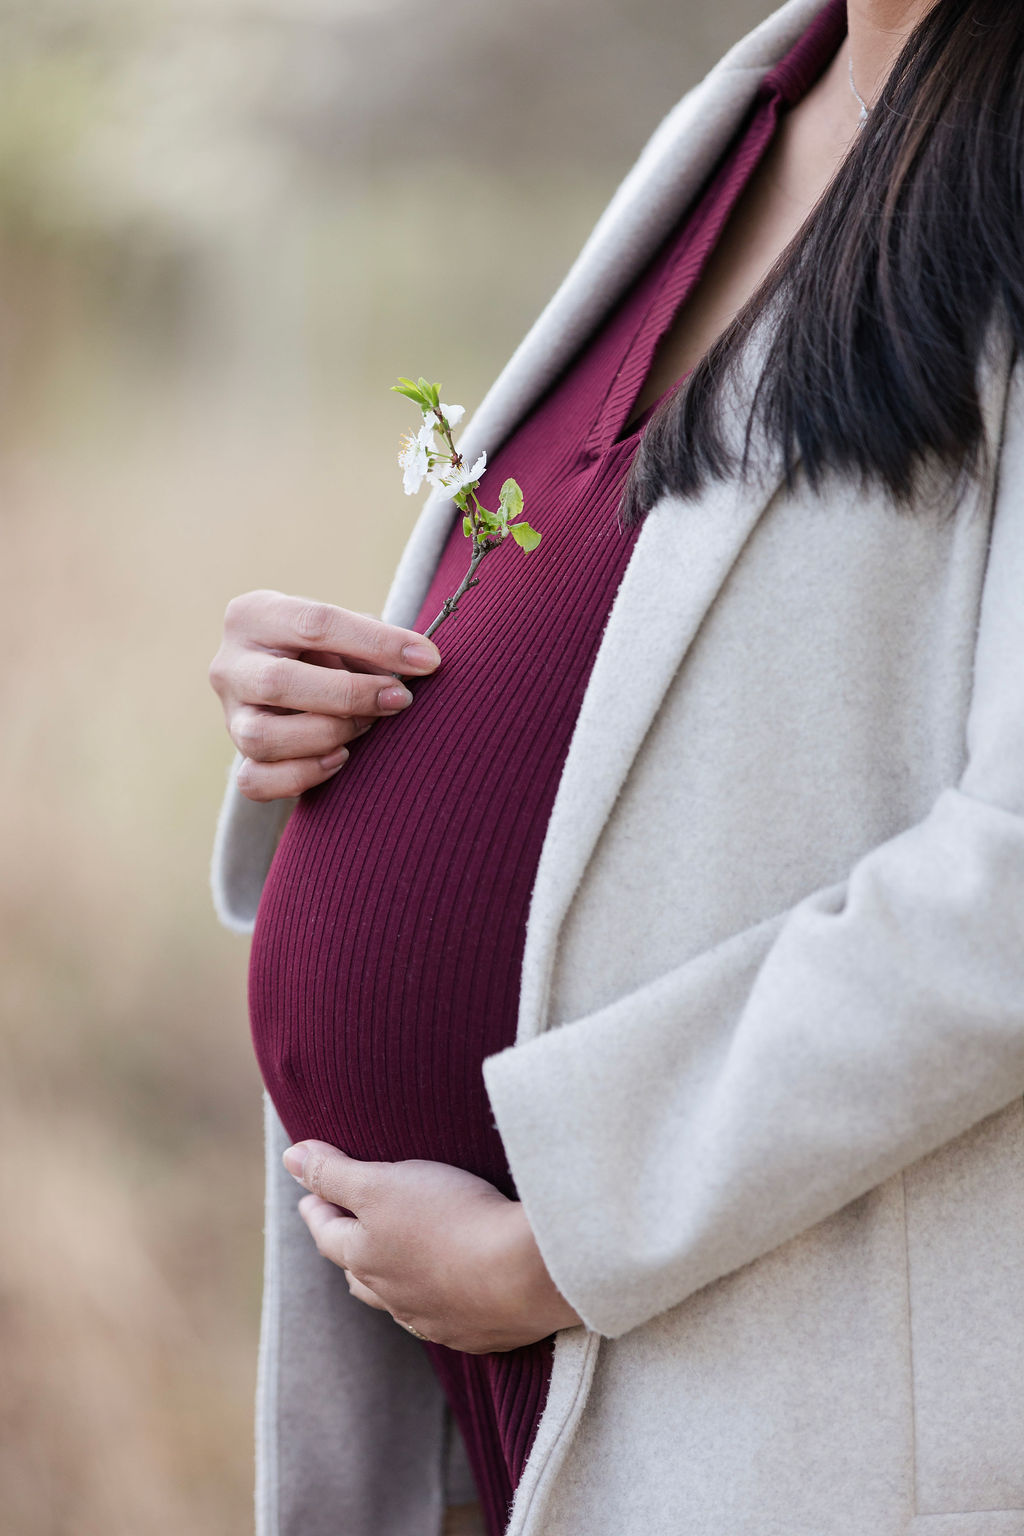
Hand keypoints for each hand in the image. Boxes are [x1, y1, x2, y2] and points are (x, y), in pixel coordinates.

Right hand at [208, 589, 441, 800]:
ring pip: (262, 737)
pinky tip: (338, 759)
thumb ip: (374, 647)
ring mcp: (229, 715)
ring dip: (325, 735)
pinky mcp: (237, 757)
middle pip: (279, 682)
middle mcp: (230, 664)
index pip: (315, 624)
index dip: (377, 643)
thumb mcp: (345, 636)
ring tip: (364, 727)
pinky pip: (255, 780)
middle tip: (400, 699)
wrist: (293, 685)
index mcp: (254, 615)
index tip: (427, 660)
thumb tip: (420, 663)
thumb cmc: (327, 652)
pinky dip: (302, 775)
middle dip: (350, 695)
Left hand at [283, 1140, 583, 1353]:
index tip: (309, 1197)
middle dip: (348, 1250)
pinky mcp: (477, 1331)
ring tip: (391, 1266)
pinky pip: (446, 1316)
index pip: (327, 1233)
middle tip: (345, 1230)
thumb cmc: (451, 1218)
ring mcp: (436, 1319)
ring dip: (391, 1280)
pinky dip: (438, 1300)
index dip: (317, 1209)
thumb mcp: (383, 1183)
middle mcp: (394, 1296)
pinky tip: (449, 1291)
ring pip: (399, 1301)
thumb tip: (290, 1158)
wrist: (527, 1272)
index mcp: (365, 1258)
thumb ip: (334, 1172)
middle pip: (359, 1274)